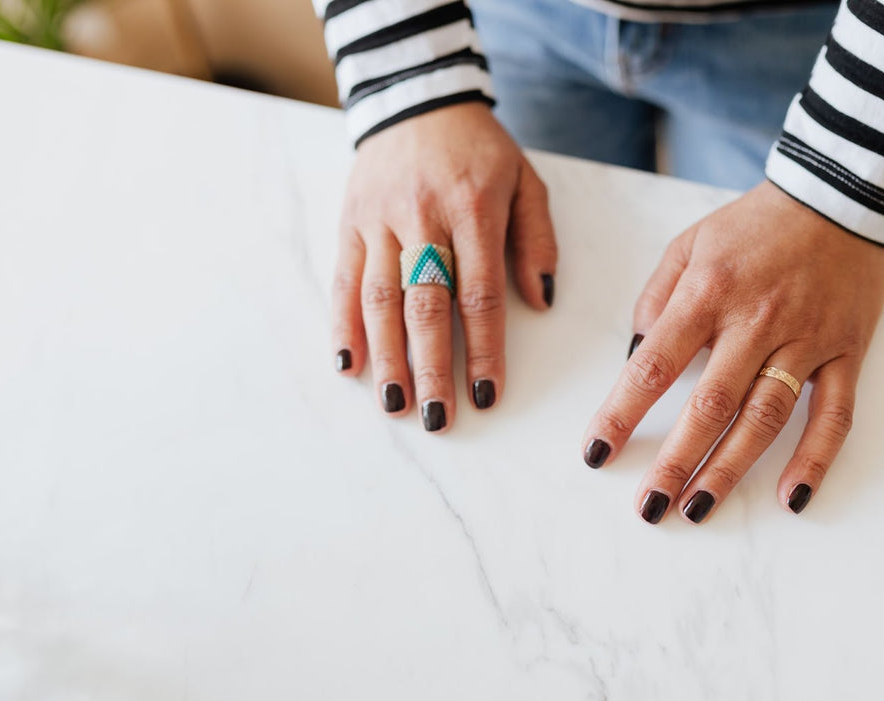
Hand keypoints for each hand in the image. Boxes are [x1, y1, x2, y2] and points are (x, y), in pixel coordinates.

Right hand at [333, 103, 556, 430]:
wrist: (417, 99)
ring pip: (380, 298)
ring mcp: (380, 220)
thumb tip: (540, 302)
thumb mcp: (525, 182)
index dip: (483, 349)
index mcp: (474, 209)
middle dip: (431, 367)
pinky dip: (342, 323)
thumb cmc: (480, 151)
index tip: (487, 395)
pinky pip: (344, 278)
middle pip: (425, 304)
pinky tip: (348, 363)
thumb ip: (537, 241)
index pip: (479, 293)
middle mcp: (423, 217)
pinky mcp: (350, 221)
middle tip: (436, 418)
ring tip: (393, 404)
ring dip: (386, 356)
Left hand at [582, 181, 883, 522]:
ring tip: (699, 509)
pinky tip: (792, 497)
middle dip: (675, 461)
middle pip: (711, 404)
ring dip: (731, 470)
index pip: (655, 365)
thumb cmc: (753, 226)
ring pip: (765, 417)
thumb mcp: (689, 245)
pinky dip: (815, 459)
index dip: (622, 413)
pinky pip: (834, 414)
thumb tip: (634, 357)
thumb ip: (655, 300)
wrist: (837, 196)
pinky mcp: (845, 352)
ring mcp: (805, 339)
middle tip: (650, 507)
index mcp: (709, 293)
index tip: (598, 453)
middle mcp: (756, 321)